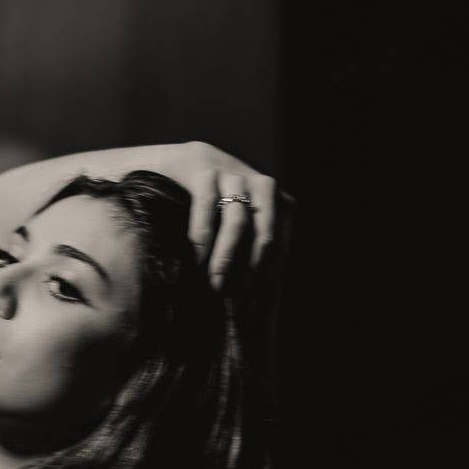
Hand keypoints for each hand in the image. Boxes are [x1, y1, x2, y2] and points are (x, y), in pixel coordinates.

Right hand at [178, 142, 278, 290]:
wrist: (187, 162)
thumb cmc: (218, 203)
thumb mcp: (245, 219)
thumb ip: (255, 248)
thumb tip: (262, 300)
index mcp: (280, 202)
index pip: (281, 247)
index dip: (271, 279)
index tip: (258, 306)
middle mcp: (263, 186)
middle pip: (265, 236)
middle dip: (251, 272)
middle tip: (236, 300)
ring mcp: (235, 176)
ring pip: (238, 222)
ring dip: (226, 258)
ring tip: (214, 284)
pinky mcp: (206, 171)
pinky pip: (206, 206)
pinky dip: (203, 236)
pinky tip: (197, 257)